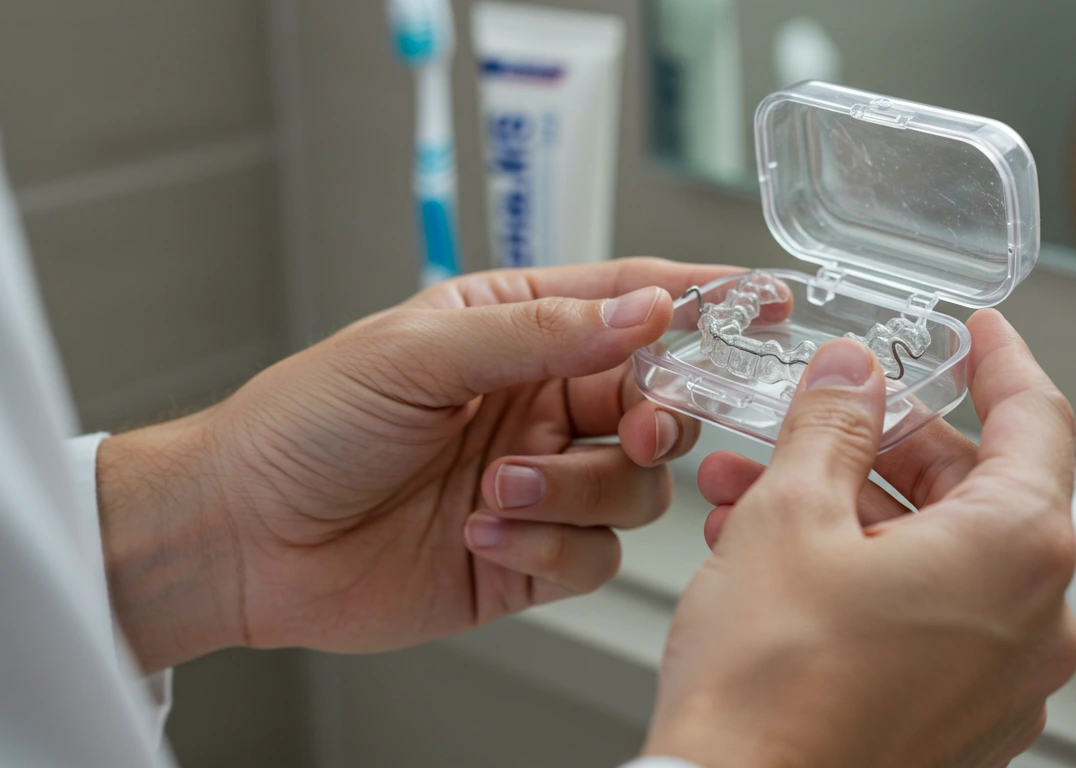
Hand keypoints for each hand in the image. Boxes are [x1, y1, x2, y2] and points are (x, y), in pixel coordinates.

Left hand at [97, 258, 737, 670]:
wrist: (243, 538)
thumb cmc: (305, 425)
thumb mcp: (416, 352)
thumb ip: (541, 332)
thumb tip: (645, 311)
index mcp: (517, 333)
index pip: (630, 302)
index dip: (702, 298)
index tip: (764, 300)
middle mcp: (540, 406)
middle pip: (655, 403)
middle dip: (655, 418)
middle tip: (633, 430)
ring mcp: (541, 483)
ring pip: (635, 487)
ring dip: (578, 491)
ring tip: (498, 492)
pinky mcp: (529, 556)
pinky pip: (594, 556)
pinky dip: (550, 547)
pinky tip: (485, 536)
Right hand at [643, 310, 1075, 767]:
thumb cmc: (770, 693)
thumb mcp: (790, 515)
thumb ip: (833, 424)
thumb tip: (851, 377)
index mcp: (1017, 552)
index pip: (1037, 418)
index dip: (998, 360)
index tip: (976, 333)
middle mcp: (1031, 621)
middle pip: (978, 488)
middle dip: (884, 445)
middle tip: (822, 418)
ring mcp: (999, 680)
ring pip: (938, 554)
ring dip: (852, 510)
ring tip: (757, 493)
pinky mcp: (959, 719)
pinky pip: (926, 615)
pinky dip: (865, 573)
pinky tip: (780, 559)